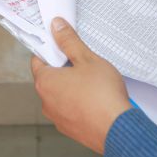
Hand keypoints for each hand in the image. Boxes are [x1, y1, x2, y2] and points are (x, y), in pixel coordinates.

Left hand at [31, 17, 131, 153]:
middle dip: (64, 68)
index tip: (61, 45)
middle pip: (49, 78)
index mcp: (45, 82)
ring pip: (60, 95)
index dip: (50, 50)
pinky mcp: (71, 129)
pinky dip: (79, 103)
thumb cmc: (102, 95)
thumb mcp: (86, 59)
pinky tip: (95, 98)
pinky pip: (70, 110)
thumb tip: (56, 26)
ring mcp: (58, 118)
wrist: (118, 129)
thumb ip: (69, 41)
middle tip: (82, 61)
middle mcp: (46, 102)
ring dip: (71, 87)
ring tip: (92, 81)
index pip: (38, 60)